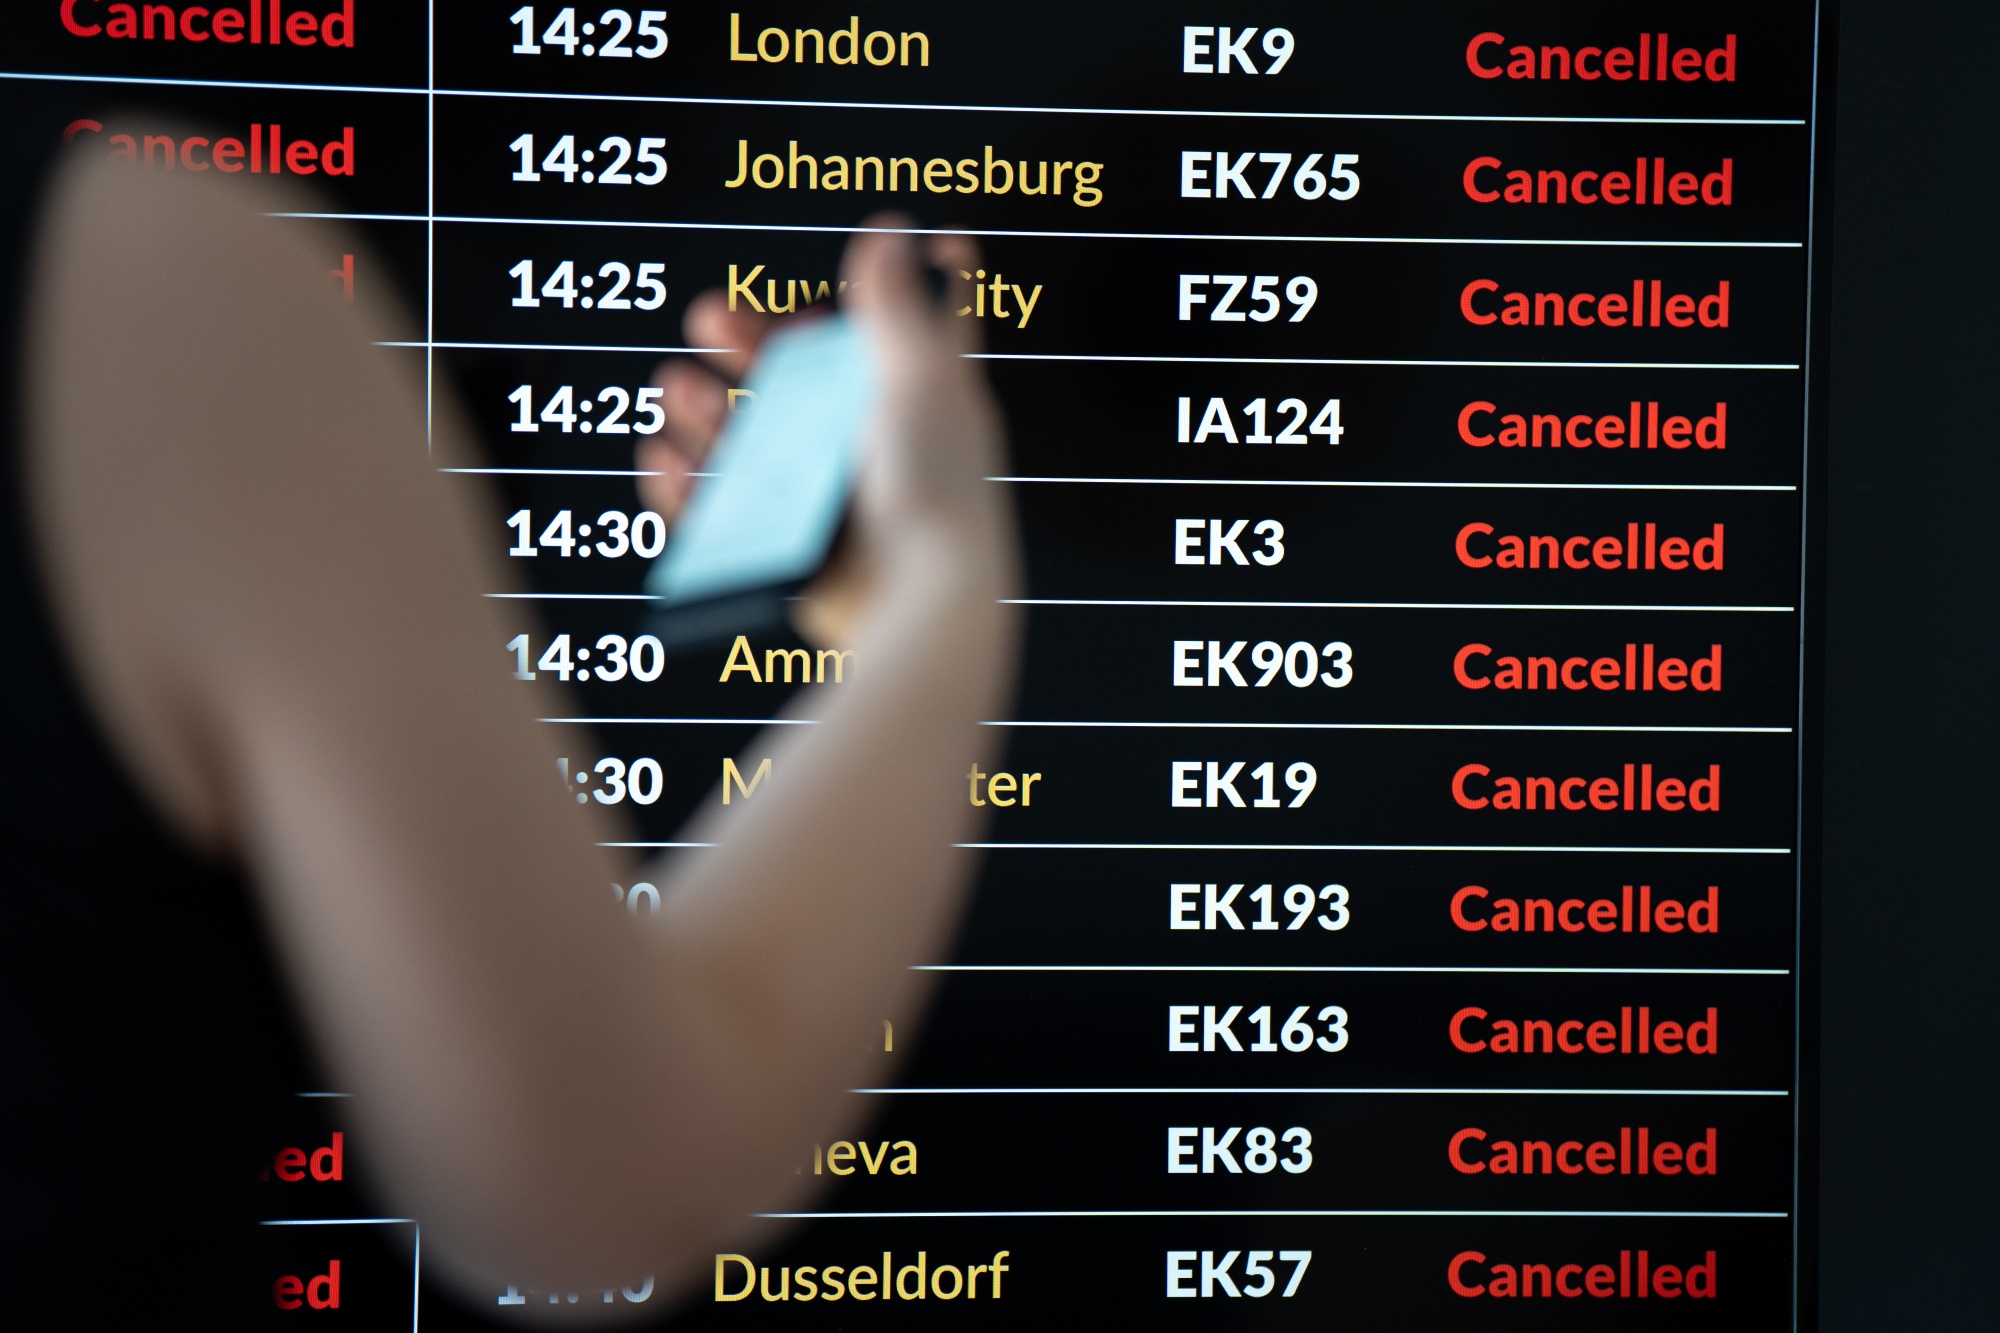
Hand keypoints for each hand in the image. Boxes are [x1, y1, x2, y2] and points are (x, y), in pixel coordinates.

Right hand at [639, 219, 1009, 644]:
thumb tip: (893, 229)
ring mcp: (825, 508)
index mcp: (911, 409)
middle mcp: (867, 456)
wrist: (920, 606)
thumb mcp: (919, 378)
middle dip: (746, 352)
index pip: (877, 349)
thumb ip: (897, 304)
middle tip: (707, 319)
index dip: (841, 321)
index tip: (808, 304)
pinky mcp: (788, 560)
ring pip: (751, 451)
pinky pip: (722, 519)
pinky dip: (687, 488)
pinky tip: (665, 454)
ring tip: (678, 387)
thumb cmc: (938, 493)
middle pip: (797, 392)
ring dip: (707, 413)